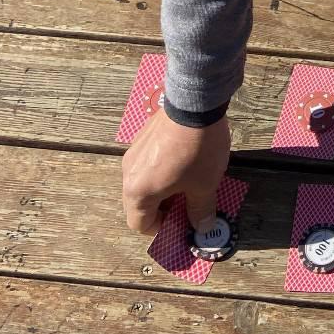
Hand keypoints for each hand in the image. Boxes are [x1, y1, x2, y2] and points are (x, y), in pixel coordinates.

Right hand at [121, 111, 230, 235]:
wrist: (196, 103)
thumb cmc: (198, 151)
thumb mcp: (204, 186)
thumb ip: (200, 211)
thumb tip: (202, 228)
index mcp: (138, 192)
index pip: (140, 225)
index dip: (162, 230)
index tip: (183, 224)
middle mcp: (129, 173)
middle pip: (139, 204)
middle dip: (163, 210)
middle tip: (187, 206)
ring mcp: (134, 152)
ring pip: (144, 182)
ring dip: (163, 190)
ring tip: (188, 183)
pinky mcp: (143, 136)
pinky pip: (148, 163)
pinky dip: (162, 171)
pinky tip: (185, 162)